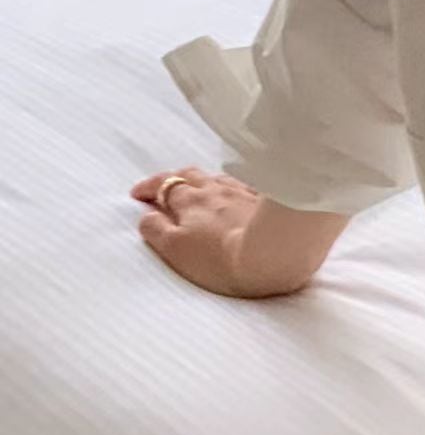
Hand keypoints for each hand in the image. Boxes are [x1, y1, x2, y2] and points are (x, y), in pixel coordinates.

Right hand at [130, 167, 266, 296]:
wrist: (275, 256)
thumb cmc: (222, 259)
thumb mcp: (176, 249)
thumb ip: (156, 231)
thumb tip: (146, 216)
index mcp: (189, 201)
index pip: (163, 186)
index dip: (148, 188)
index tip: (138, 194)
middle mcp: (215, 190)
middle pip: (190, 176)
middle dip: (174, 179)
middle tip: (166, 186)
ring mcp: (243, 193)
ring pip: (219, 178)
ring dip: (205, 182)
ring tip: (200, 188)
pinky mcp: (268, 203)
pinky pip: (249, 187)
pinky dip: (237, 188)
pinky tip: (241, 193)